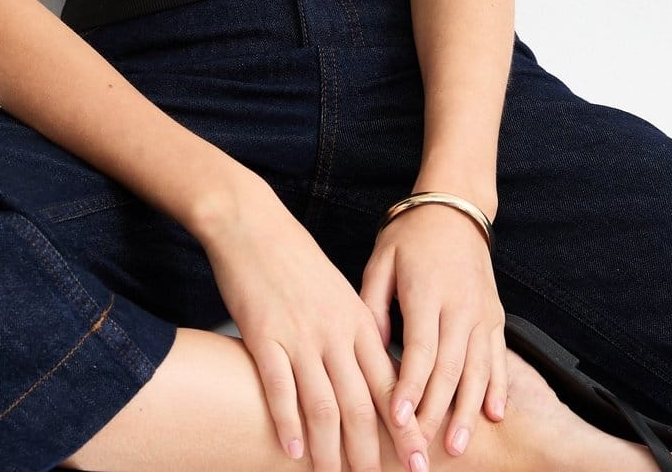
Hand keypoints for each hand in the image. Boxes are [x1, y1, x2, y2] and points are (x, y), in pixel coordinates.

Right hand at [199, 178, 430, 471]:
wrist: (252, 223)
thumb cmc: (295, 258)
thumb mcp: (338, 293)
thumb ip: (357, 332)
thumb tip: (375, 376)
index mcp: (359, 321)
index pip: (390, 385)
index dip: (405, 429)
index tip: (420, 462)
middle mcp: (335, 331)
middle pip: (361, 404)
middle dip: (372, 453)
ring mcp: (300, 334)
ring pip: (324, 404)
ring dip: (331, 449)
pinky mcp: (263, 333)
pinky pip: (280, 388)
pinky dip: (288, 423)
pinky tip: (292, 451)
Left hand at [359, 202, 508, 459]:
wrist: (454, 210)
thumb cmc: (410, 236)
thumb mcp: (381, 262)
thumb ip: (372, 306)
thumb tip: (367, 352)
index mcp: (426, 292)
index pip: (419, 349)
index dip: (410, 387)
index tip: (397, 418)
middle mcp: (458, 306)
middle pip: (450, 368)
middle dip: (437, 412)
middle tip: (424, 448)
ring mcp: (482, 313)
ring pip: (478, 370)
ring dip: (467, 411)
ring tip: (457, 444)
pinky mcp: (496, 316)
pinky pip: (499, 358)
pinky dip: (497, 388)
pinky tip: (493, 415)